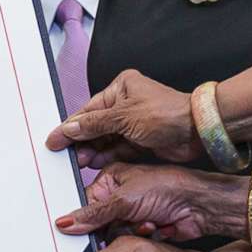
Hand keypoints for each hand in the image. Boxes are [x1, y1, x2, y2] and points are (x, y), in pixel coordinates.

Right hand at [46, 71, 201, 167]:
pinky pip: (117, 149)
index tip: (54, 140)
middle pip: (95, 126)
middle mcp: (125, 104)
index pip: (88, 110)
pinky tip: (94, 163)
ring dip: (92, 151)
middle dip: (81, 142)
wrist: (197, 130)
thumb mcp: (124, 117)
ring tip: (79, 163)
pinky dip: (106, 156)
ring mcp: (133, 123)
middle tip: (66, 156)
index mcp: (120, 88)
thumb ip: (94, 124)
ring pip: (105, 139)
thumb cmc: (167, 113)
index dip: (70, 126)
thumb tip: (69, 129)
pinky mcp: (140, 140)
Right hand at [55, 164, 247, 242]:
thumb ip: (93, 214)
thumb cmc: (169, 187)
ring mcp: (132, 212)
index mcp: (111, 177)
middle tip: (124, 223)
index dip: (88, 217)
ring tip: (146, 222)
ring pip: (113, 234)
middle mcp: (119, 194)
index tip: (89, 227)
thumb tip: (66, 223)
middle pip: (98, 222)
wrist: (200, 207)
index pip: (86, 202)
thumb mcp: (125, 200)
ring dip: (130, 231)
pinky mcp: (142, 227)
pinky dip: (141, 237)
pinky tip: (154, 228)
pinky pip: (128, 241)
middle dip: (113, 226)